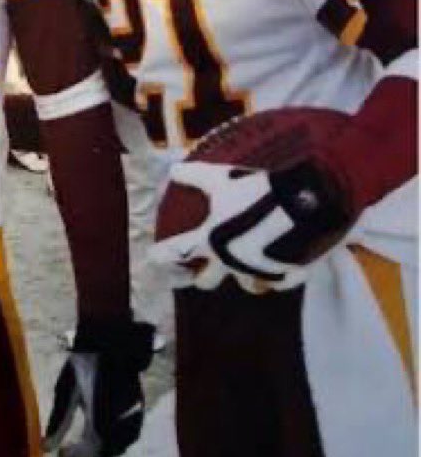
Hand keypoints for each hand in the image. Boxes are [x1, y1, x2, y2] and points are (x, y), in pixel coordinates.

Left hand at [43, 319, 154, 456]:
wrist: (110, 338)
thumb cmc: (83, 360)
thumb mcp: (66, 388)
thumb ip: (58, 420)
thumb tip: (46, 449)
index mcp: (101, 408)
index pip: (94, 447)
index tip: (62, 454)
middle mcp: (122, 412)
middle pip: (108, 449)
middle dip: (88, 456)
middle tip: (71, 452)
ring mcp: (135, 409)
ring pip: (122, 444)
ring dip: (103, 450)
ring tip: (85, 446)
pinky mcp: (140, 405)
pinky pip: (131, 433)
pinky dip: (116, 441)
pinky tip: (102, 437)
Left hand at [153, 159, 352, 292]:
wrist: (304, 204)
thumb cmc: (256, 191)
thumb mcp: (220, 179)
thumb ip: (194, 176)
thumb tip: (173, 169)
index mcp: (211, 241)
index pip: (176, 252)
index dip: (161, 255)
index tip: (153, 257)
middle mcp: (231, 262)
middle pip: (207, 282)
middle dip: (202, 278)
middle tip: (201, 272)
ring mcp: (259, 272)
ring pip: (247, 286)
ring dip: (244, 279)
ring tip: (245, 268)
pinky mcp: (288, 275)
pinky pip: (279, 282)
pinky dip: (278, 276)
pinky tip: (279, 265)